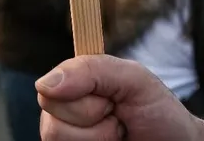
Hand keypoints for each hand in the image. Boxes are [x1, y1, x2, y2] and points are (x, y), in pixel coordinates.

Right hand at [35, 54, 203, 140]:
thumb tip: (45, 84)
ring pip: (57, 139)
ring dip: (99, 138)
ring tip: (117, 134)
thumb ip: (91, 70)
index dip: (81, 95)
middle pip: (50, 119)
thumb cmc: (158, 112)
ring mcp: (68, 139)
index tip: (109, 99)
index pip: (48, 89)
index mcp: (72, 86)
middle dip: (93, 117)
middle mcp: (62, 114)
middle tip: (118, 116)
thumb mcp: (133, 79)